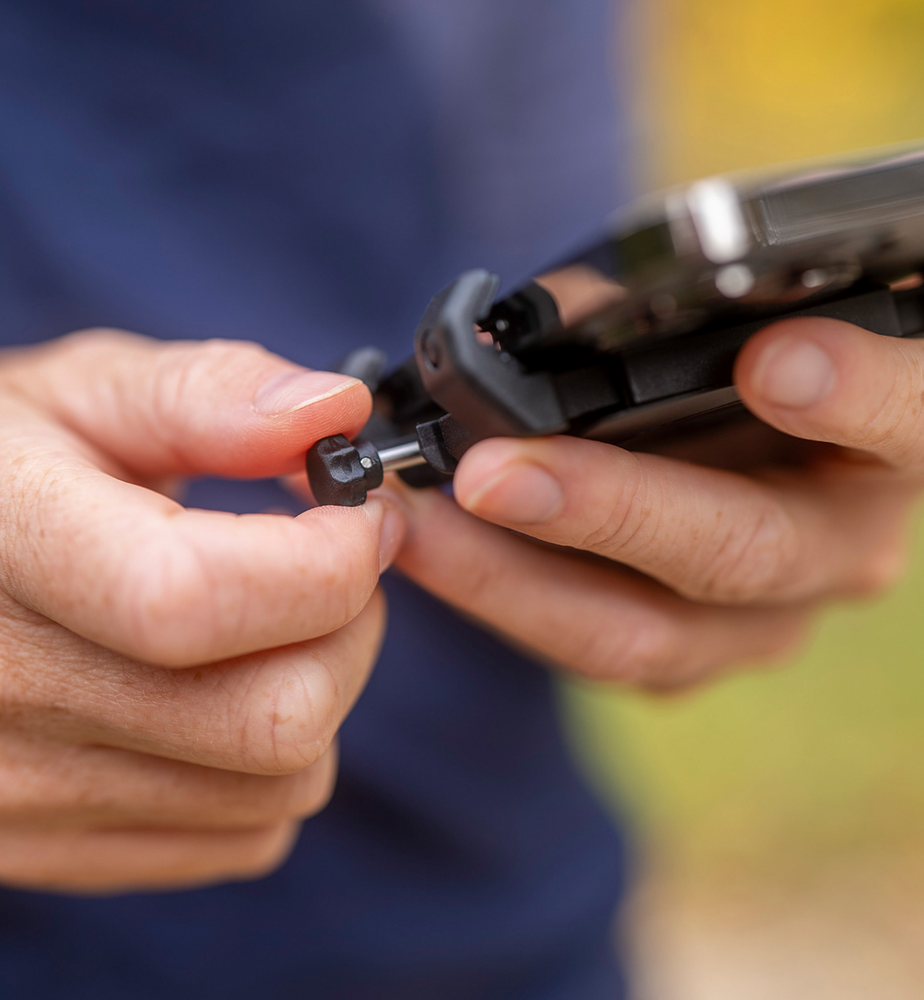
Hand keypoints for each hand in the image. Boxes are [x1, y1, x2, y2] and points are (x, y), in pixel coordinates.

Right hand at [0, 330, 403, 892]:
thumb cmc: (3, 469)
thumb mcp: (85, 394)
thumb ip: (210, 394)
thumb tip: (336, 413)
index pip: (191, 599)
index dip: (322, 559)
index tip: (361, 517)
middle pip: (272, 716)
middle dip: (348, 626)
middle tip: (327, 564)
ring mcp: (21, 793)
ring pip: (281, 785)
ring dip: (319, 691)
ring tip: (267, 621)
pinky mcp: (57, 844)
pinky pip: (246, 835)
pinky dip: (274, 763)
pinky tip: (225, 689)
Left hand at [391, 319, 923, 685]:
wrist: (709, 443)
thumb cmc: (721, 361)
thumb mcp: (709, 325)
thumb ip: (662, 319)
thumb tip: (542, 325)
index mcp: (890, 437)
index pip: (914, 416)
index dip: (852, 389)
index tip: (769, 358)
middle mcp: (843, 543)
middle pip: (747, 548)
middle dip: (609, 508)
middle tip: (493, 472)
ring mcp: (765, 620)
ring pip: (648, 633)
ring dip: (515, 577)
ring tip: (412, 523)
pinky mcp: (690, 658)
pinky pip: (592, 646)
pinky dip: (498, 595)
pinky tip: (424, 545)